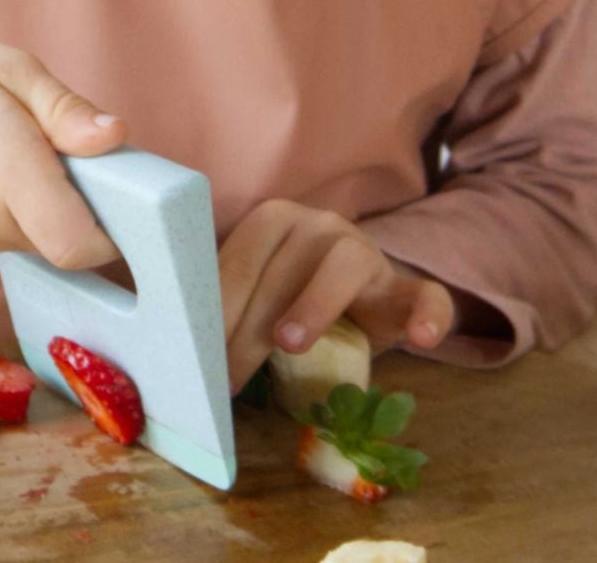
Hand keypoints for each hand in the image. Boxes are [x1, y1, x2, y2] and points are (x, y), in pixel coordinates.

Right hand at [0, 34, 127, 268]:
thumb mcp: (10, 68)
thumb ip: (65, 109)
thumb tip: (116, 137)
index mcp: (8, 171)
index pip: (78, 244)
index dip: (113, 230)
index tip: (121, 190)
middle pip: (69, 242)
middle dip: (89, 206)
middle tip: (75, 152)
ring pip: (46, 241)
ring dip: (59, 206)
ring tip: (36, 151)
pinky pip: (20, 235)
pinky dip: (33, 209)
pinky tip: (12, 166)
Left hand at [217, 198, 454, 391]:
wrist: (359, 300)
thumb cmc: (289, 299)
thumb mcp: (254, 298)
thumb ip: (222, 308)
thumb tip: (170, 342)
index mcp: (274, 220)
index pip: (240, 259)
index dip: (217, 306)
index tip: (195, 353)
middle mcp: (320, 225)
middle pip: (282, 268)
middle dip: (250, 323)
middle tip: (228, 375)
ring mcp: (366, 252)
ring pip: (343, 266)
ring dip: (314, 303)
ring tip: (290, 343)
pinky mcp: (405, 287)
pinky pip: (424, 294)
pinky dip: (426, 313)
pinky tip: (422, 338)